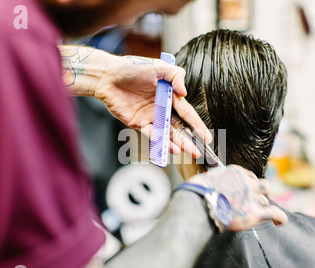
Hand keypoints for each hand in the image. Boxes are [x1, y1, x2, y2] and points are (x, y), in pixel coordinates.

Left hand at [58, 45, 211, 158]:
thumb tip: (185, 93)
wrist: (108, 76)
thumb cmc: (133, 68)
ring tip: (189, 153)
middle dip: (190, 139)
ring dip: (179, 143)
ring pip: (168, 133)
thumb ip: (176, 76)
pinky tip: (171, 148)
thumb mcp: (159, 67)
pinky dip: (161, 142)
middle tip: (200, 152)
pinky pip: (152, 135)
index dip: (197, 125)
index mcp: (169, 95)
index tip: (206, 137)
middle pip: (179, 127)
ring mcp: (151, 117)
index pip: (187, 113)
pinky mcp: (139, 123)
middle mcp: (162, 108)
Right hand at [187, 165, 287, 230]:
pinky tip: (280, 222)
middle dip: (259, 196)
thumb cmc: (198, 194)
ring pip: (265, 202)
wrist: (199, 204)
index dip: (249, 186)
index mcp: (236, 172)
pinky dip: (280, 218)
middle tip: (249, 205)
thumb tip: (217, 188)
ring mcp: (253, 197)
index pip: (251, 177)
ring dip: (261, 208)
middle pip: (262, 188)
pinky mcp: (255, 213)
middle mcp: (248, 182)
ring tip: (252, 215)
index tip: (245, 192)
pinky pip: (274, 213)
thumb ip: (219, 181)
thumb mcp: (209, 179)